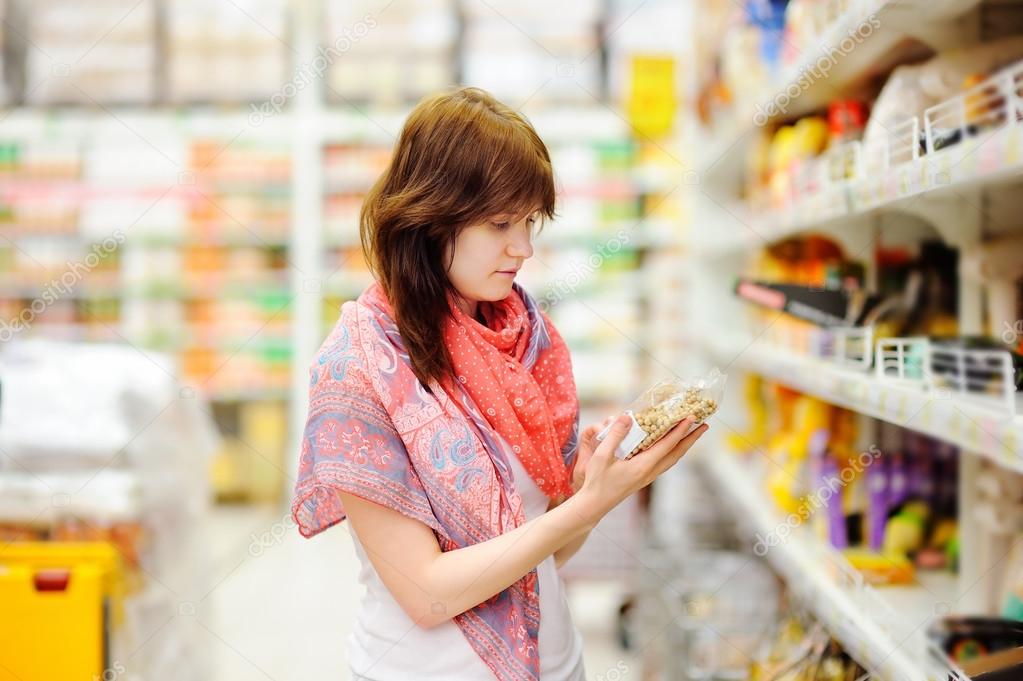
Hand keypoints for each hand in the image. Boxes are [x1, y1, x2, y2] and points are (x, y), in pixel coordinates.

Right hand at [574, 414, 708, 524]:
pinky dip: (673, 452)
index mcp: (643, 466)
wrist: (594, 505)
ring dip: (684, 445)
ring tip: (692, 433)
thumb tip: (627, 416)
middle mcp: (649, 472)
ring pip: (672, 459)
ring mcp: (647, 477)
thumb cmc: (596, 481)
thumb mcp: (602, 456)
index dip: (680, 430)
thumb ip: (615, 435)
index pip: (667, 445)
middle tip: (704, 425)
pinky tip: (670, 447)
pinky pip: (664, 463)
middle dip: (691, 438)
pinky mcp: (643, 478)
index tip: (691, 417)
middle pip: (677, 453)